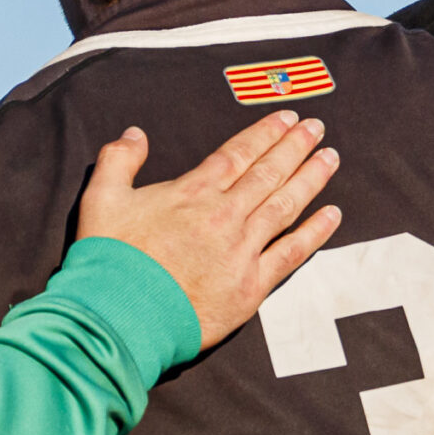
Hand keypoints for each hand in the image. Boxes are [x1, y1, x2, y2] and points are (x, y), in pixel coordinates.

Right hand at [75, 111, 341, 345]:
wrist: (120, 317)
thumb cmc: (109, 260)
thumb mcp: (100, 199)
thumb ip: (118, 159)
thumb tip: (136, 132)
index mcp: (192, 192)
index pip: (238, 154)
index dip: (265, 133)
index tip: (287, 118)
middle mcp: (223, 215)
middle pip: (269, 173)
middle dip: (296, 147)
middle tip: (318, 128)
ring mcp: (241, 250)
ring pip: (285, 206)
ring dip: (311, 179)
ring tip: (331, 159)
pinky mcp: (251, 286)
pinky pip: (292, 253)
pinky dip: (315, 233)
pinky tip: (333, 215)